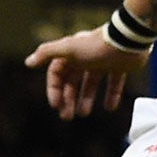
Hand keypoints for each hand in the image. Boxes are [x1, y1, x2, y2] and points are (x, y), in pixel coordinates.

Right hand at [24, 27, 147, 119]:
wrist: (127, 40)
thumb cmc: (95, 46)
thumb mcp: (68, 49)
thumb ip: (47, 53)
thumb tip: (28, 62)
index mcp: (71, 53)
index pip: (57, 74)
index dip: (54, 89)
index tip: (56, 106)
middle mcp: (85, 57)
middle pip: (72, 81)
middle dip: (68, 99)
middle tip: (67, 116)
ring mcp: (102, 62)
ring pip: (90, 84)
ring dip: (86, 99)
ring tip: (83, 114)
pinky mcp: (119, 67)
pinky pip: (113, 83)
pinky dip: (111, 95)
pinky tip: (109, 108)